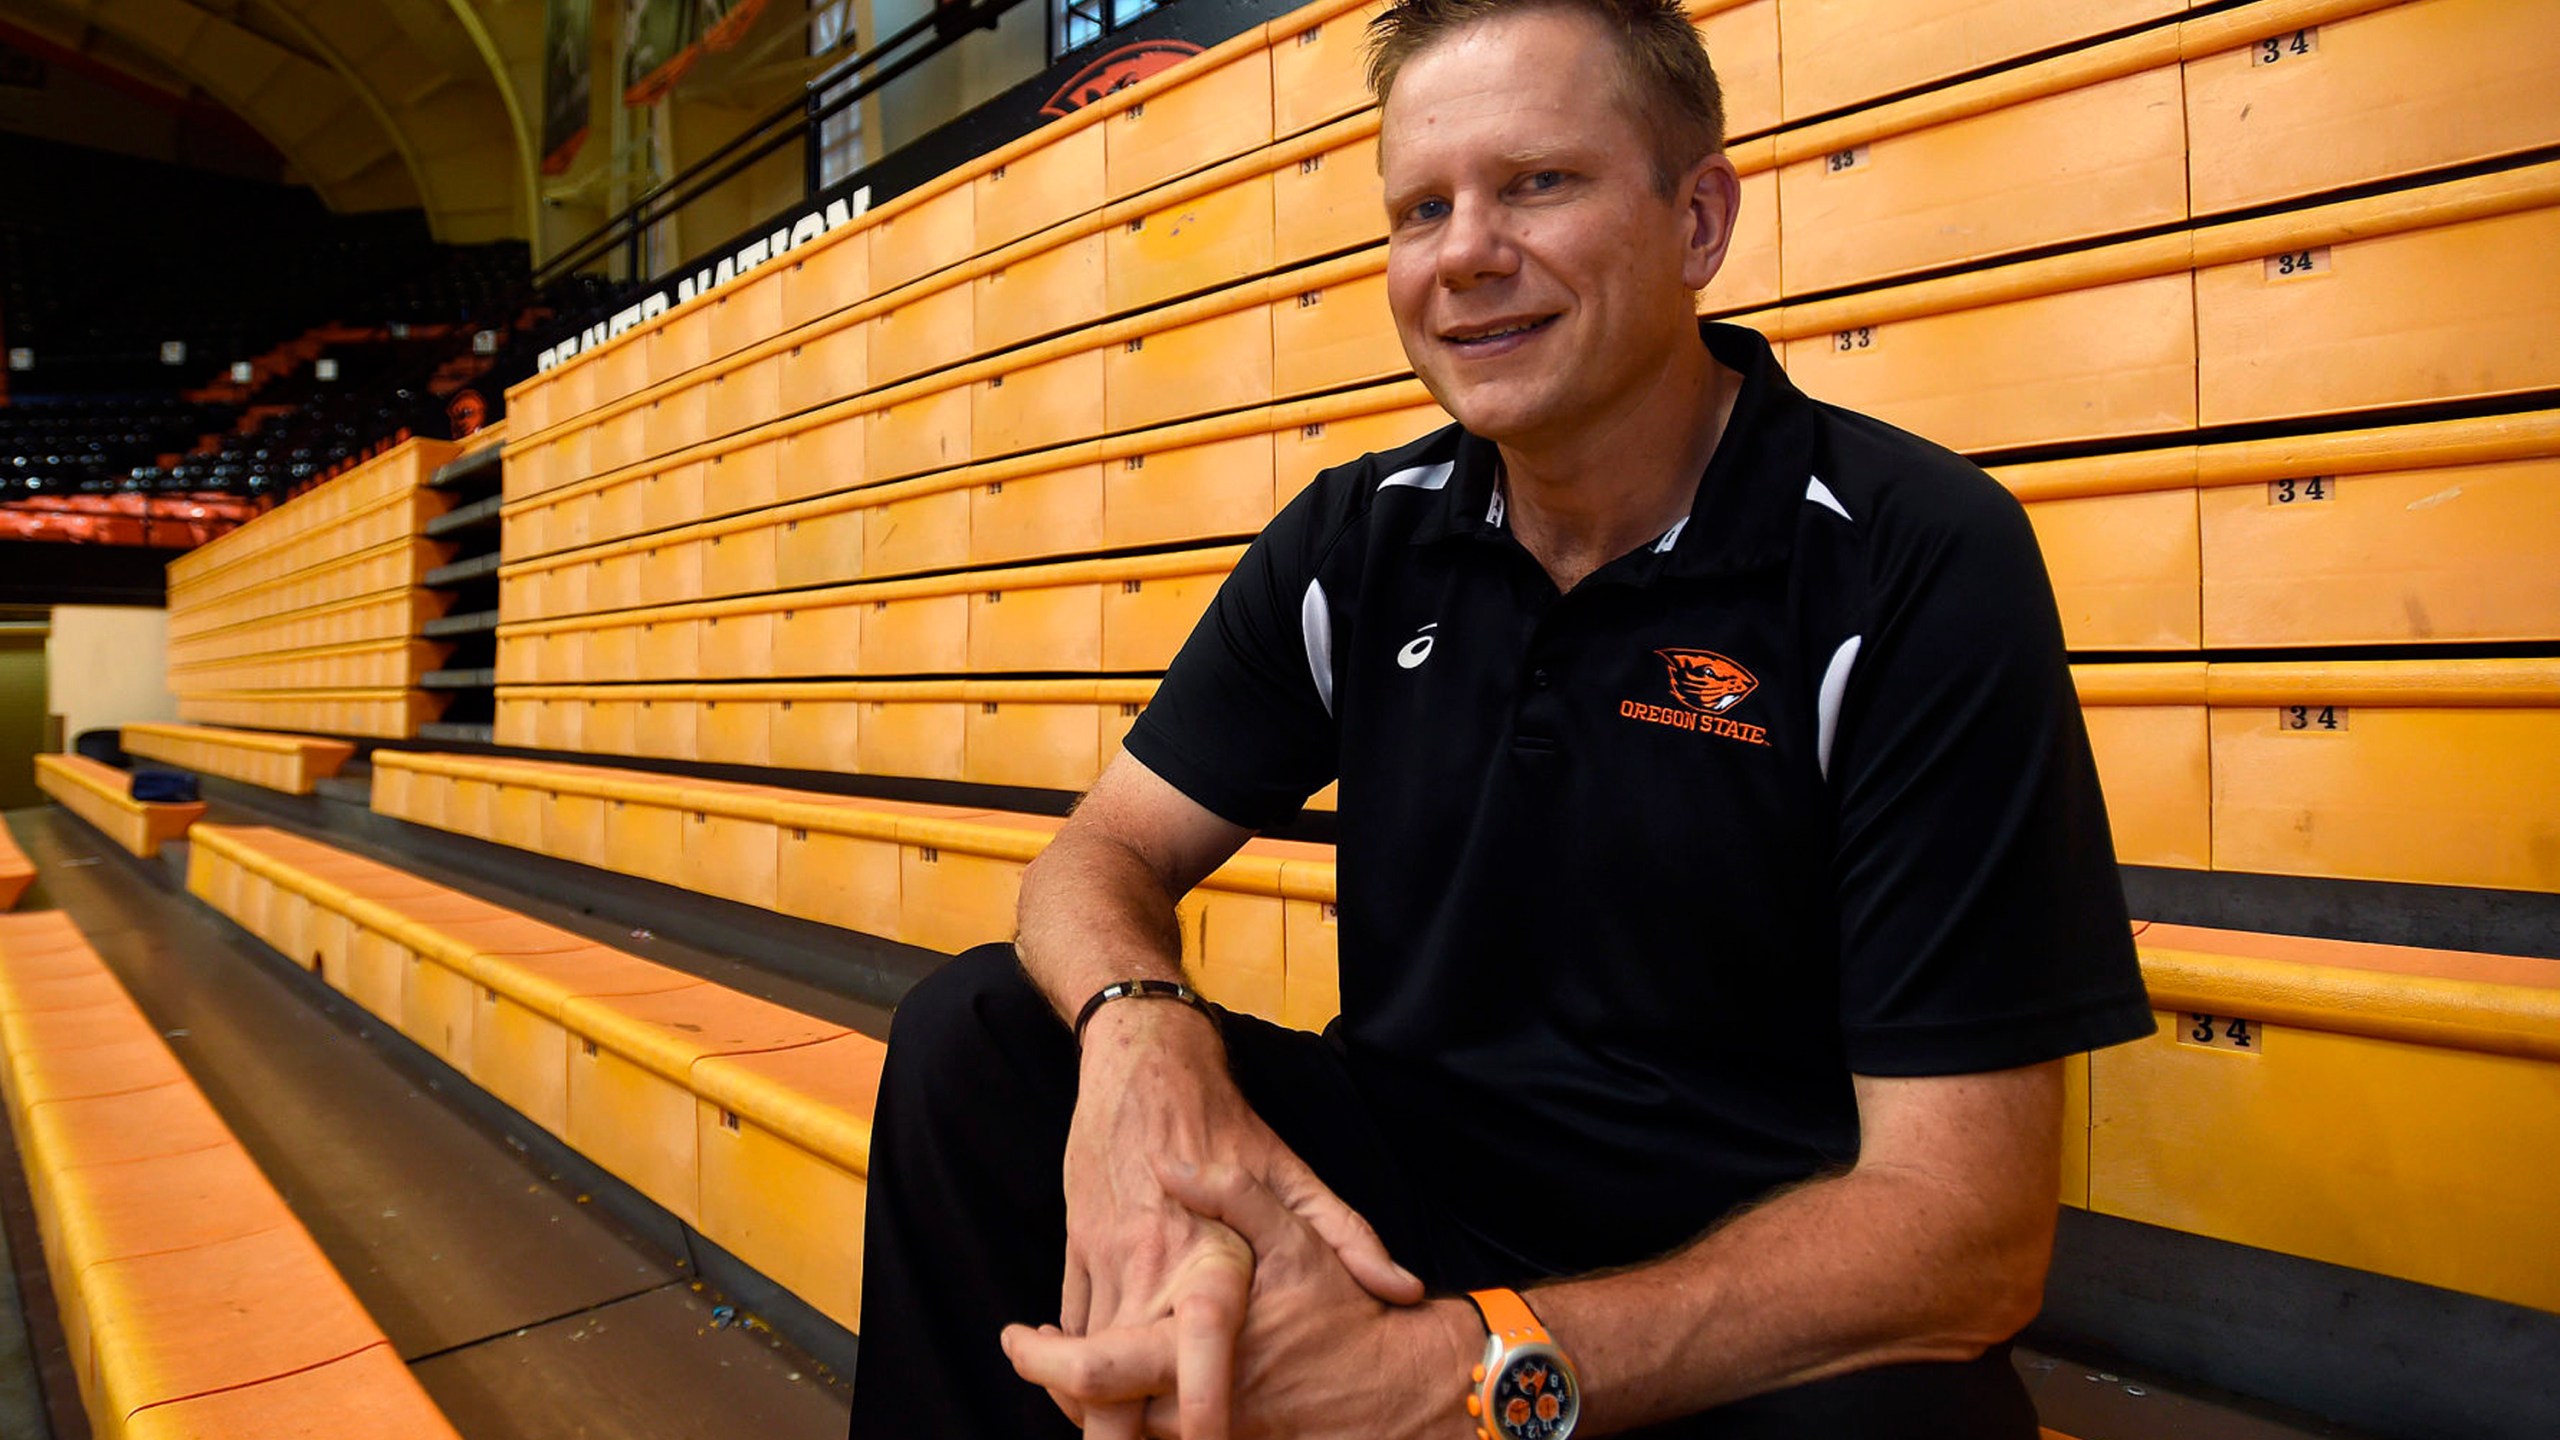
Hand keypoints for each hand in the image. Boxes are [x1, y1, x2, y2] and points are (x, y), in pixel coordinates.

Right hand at [1045, 1002, 1424, 1437]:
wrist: (1143, 1064)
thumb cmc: (1225, 1121)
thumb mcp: (1295, 1174)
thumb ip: (1348, 1237)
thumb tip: (1402, 1289)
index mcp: (1210, 1259)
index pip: (1199, 1354)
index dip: (1203, 1411)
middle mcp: (1150, 1268)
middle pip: (1119, 1379)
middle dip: (1126, 1435)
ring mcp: (1106, 1260)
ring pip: (1084, 1362)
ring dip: (1098, 1407)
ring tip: (1124, 1438)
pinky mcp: (1079, 1248)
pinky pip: (1072, 1326)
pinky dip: (1076, 1365)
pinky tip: (1097, 1389)